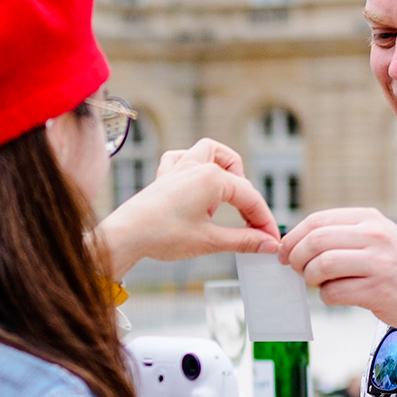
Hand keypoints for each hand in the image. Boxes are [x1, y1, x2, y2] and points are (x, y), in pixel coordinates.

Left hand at [96, 140, 279, 278]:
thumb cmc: (163, 235)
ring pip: (210, 151)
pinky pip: (182, 158)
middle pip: (236, 176)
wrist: (125, 236)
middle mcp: (196, 166)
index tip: (271, 240)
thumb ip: (243, 240)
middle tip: (253, 228)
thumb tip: (267, 244)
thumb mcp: (210, 241)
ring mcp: (178, 168)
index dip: (264, 221)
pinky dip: (193, 164)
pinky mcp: (164, 176)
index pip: (250, 198)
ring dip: (225, 167)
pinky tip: (196, 180)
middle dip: (248, 201)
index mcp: (212, 178)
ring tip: (232, 193)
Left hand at [281, 207, 396, 340]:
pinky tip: (337, 296)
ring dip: (310, 278)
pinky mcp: (377, 290)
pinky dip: (327, 296)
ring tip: (317, 283)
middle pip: (315, 241)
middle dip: (296, 258)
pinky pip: (334, 292)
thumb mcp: (380, 238)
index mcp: (371, 219)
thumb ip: (345, 235)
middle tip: (296, 270)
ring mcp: (377, 263)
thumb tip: (298, 243)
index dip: (293, 237)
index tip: (286, 252)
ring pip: (321, 266)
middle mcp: (375, 236)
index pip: (317, 220)